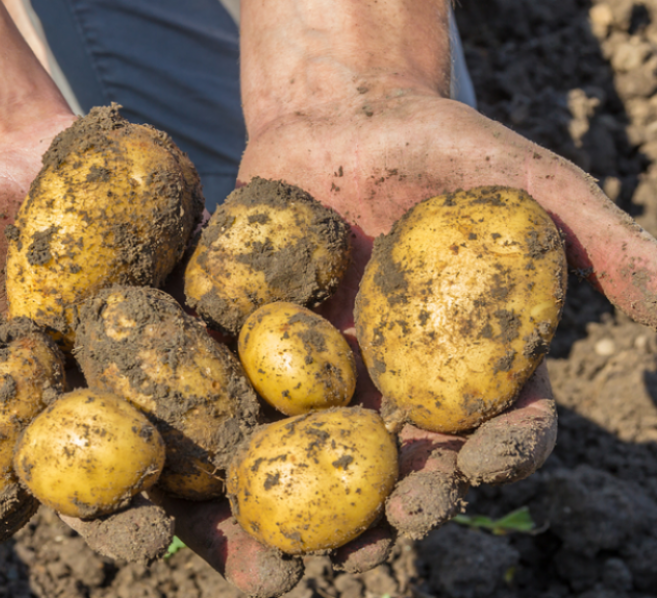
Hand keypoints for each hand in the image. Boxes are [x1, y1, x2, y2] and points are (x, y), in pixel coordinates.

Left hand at [166, 89, 653, 592]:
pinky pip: (254, 409)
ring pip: (330, 462)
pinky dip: (241, 450)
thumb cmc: (436, 146)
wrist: (338, 116)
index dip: (503, 452)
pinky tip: (220, 488)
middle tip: (393, 524)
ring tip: (291, 555)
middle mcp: (405, 385)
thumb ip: (591, 235)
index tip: (484, 460)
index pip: (502, 425)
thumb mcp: (521, 181)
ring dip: (316, 512)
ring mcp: (333, 377)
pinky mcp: (268, 357)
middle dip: (407, 502)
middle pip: (412, 463)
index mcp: (472, 363)